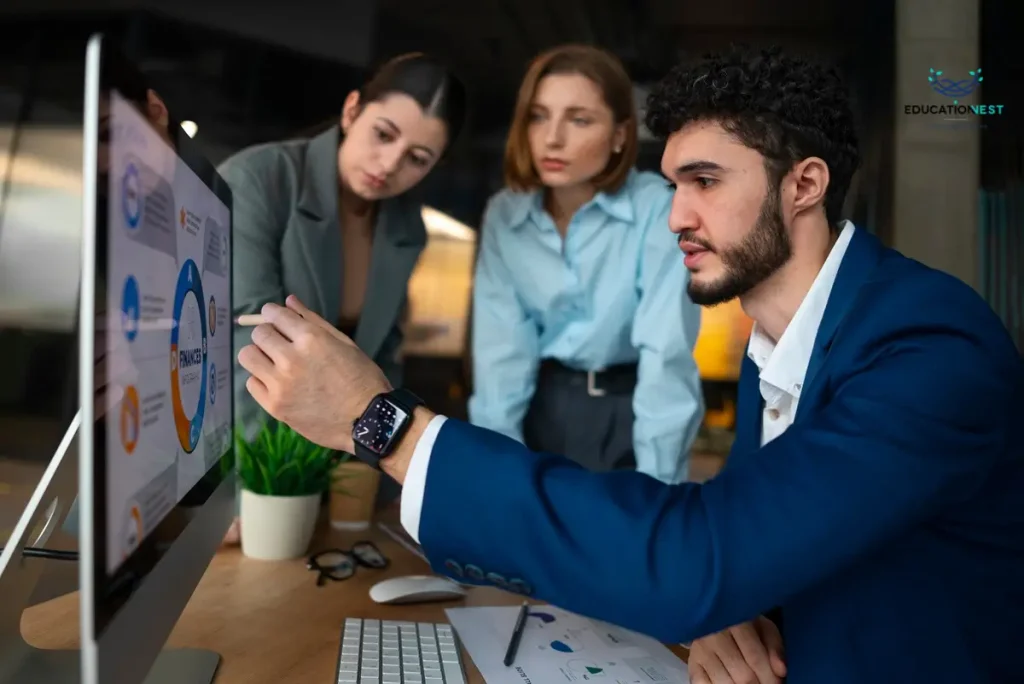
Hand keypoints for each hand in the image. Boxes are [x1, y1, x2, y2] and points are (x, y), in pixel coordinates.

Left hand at [236, 295, 390, 452]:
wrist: (368, 421)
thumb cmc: (362, 378)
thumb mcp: (344, 343)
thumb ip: (313, 320)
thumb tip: (288, 301)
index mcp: (311, 339)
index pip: (274, 314)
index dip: (273, 314)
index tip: (276, 319)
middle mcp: (291, 359)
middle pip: (259, 335)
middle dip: (269, 335)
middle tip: (281, 345)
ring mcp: (280, 384)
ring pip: (248, 356)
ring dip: (260, 356)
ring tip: (275, 364)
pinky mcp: (274, 406)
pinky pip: (251, 383)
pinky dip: (262, 380)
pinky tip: (279, 384)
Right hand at [688, 616, 785, 683]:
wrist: (711, 617)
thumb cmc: (743, 624)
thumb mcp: (762, 627)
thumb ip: (774, 646)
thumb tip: (781, 671)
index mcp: (734, 622)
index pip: (755, 657)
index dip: (769, 677)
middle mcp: (713, 636)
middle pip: (742, 675)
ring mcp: (700, 651)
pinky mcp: (692, 663)